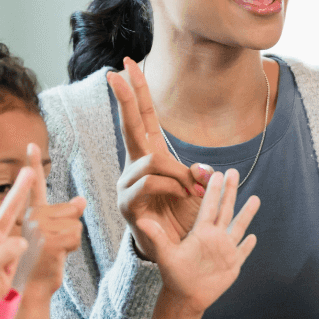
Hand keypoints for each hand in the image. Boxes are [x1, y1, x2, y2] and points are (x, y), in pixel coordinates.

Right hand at [22, 142, 85, 299]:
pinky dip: (72, 249)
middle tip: (52, 248)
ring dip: (71, 241)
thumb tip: (81, 199)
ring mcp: (39, 228)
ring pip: (76, 223)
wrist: (31, 291)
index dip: (33, 164)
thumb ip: (65, 216)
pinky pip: (76, 235)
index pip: (34, 186)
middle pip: (71, 211)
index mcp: (31, 214)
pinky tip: (57, 257)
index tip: (32, 144)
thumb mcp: (55, 237)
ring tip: (53, 253)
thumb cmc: (41, 265)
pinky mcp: (48, 240)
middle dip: (70, 230)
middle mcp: (32, 217)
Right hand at [107, 57, 210, 259]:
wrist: (177, 252)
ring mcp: (128, 184)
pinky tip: (182, 196)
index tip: (126, 65)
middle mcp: (135, 166)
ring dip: (177, 174)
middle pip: (130, 125)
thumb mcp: (197, 191)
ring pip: (151, 161)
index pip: (143, 117)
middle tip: (115, 72)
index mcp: (151, 156)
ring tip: (192, 191)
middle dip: (126, 98)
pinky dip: (172, 187)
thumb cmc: (184, 218)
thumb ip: (198, 175)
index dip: (137, 92)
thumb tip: (202, 171)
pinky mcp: (128, 203)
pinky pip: (149, 182)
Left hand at [137, 168, 259, 314]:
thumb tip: (141, 220)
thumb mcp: (166, 254)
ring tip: (255, 198)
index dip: (212, 190)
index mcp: (200, 231)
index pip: (209, 206)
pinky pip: (243, 252)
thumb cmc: (173, 275)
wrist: (184, 296)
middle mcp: (214, 237)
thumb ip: (157, 236)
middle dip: (230, 191)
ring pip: (239, 227)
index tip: (216, 172)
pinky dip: (248, 245)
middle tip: (233, 172)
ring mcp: (225, 250)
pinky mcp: (232, 264)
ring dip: (247, 213)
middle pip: (225, 209)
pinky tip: (254, 236)